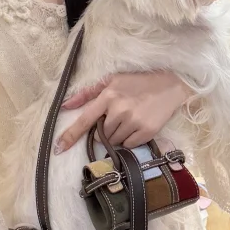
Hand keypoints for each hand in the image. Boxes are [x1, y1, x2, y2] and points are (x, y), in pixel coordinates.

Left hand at [56, 70, 191, 153]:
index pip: (85, 120)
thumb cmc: (138, 82)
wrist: (170, 85)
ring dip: (118, 135)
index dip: (70, 135)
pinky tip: (138, 125)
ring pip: (115, 141)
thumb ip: (87, 93)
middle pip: (101, 135)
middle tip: (119, 117)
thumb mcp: (112, 80)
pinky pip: (129, 145)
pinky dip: (130, 139)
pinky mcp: (147, 132)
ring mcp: (134, 122)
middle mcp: (119, 110)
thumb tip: (66, 105)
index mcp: (108, 96)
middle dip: (106, 130)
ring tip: (130, 119)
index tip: (58, 148)